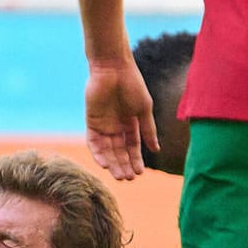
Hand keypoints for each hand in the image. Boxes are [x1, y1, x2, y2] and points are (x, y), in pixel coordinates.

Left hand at [84, 60, 157, 180]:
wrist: (114, 68)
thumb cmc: (132, 85)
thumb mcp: (143, 110)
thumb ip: (148, 130)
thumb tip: (156, 149)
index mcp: (130, 123)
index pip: (132, 147)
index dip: (136, 160)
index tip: (139, 173)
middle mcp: (116, 127)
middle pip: (119, 152)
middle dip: (124, 165)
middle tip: (128, 179)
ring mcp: (103, 126)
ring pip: (107, 151)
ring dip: (113, 164)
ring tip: (119, 176)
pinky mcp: (91, 123)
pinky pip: (94, 143)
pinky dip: (99, 154)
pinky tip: (105, 164)